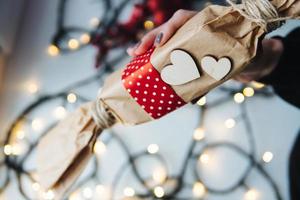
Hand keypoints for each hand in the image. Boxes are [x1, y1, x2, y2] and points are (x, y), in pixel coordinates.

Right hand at [127, 9, 283, 82]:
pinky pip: (169, 55)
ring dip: (147, 50)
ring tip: (133, 59)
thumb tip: (239, 59)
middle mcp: (194, 30)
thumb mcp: (248, 49)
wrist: (253, 60)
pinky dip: (156, 61)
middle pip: (168, 30)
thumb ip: (242, 50)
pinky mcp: (187, 54)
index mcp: (206, 23)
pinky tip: (145, 68)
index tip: (160, 44)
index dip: (169, 29)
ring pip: (165, 42)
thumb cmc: (250, 52)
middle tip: (136, 53)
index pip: (183, 19)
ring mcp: (189, 42)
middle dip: (150, 40)